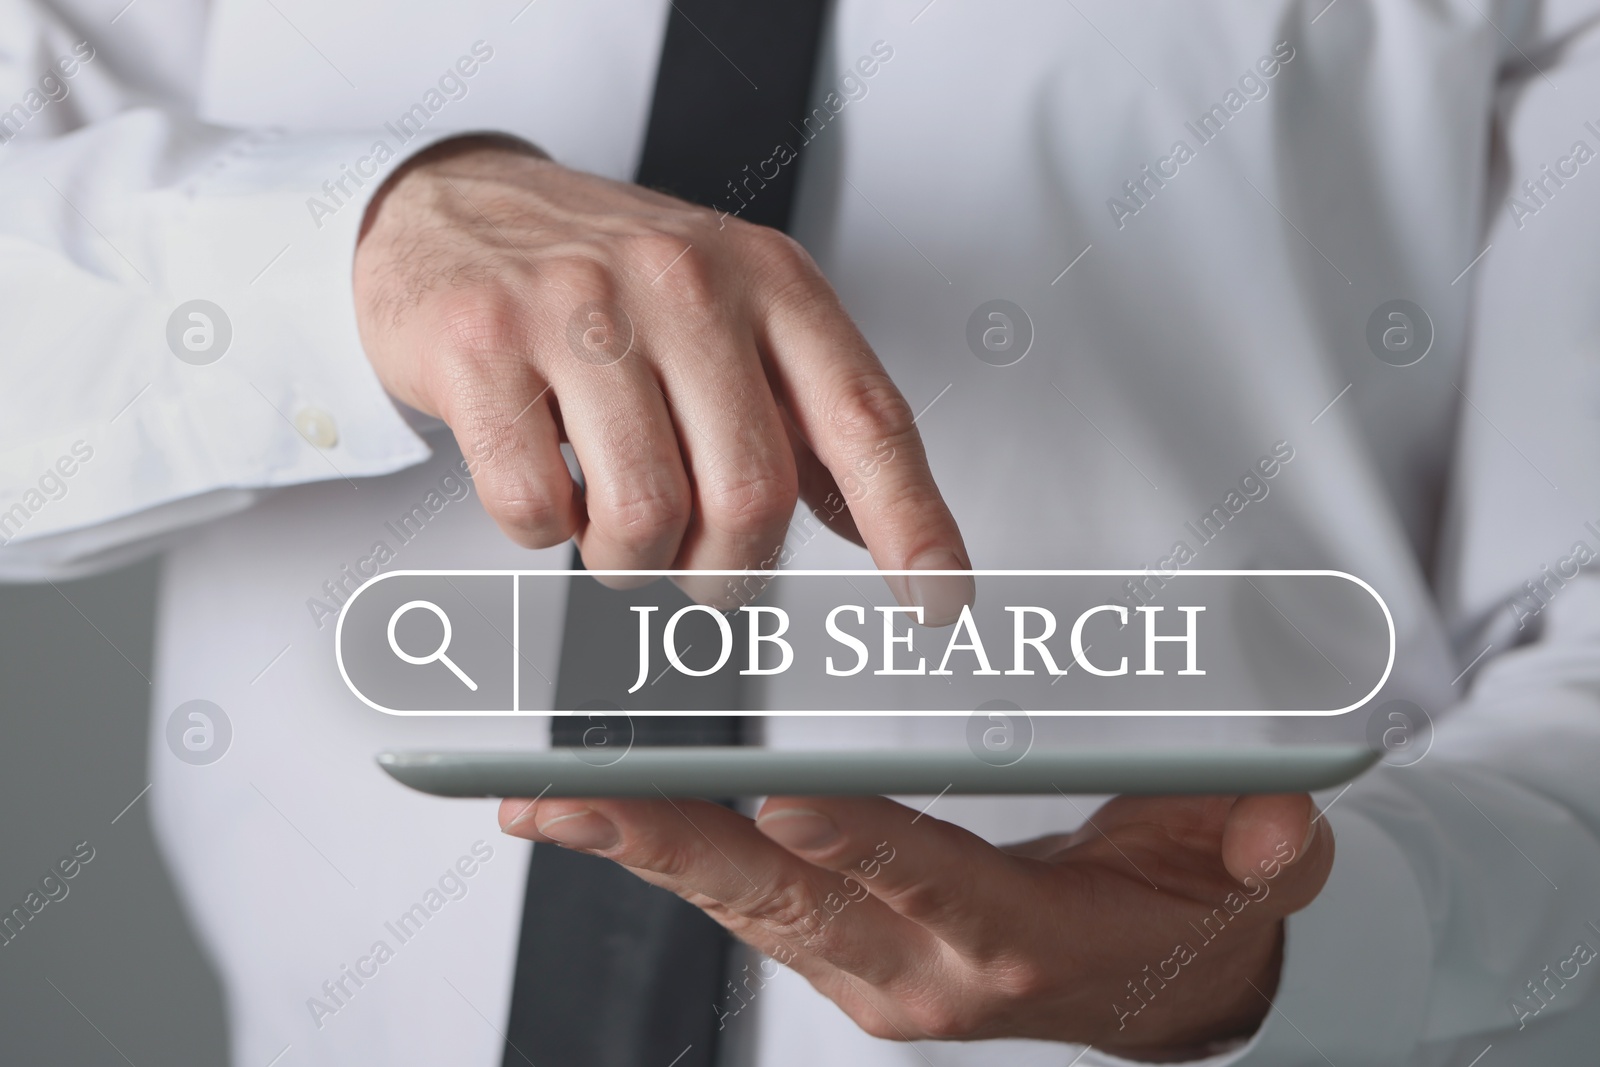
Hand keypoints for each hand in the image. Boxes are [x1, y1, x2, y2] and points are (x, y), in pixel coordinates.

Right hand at [354, 137, 970, 613]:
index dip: (913, 522)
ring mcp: (578, 308)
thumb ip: (803, 415)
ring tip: (612, 521)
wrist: (453, 209)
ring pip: (643, 517)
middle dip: (725, 570)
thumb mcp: (730, 316)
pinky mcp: (482, 345)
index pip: (865, 418)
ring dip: (630, 562)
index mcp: (767, 280)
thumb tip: (872, 527)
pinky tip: (545, 479)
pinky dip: (544, 530)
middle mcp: (684, 282)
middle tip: (698, 568)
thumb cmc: (604, 280)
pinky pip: (537, 508)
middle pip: (750, 495)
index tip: (940, 602)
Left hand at [497, 790, 1332, 1056]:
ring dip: (638, 853)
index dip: (862, 846)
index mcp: (1010, 945)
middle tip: (571, 799)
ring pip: (738, 905)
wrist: (1146, 991)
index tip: (780, 796)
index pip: (929, 886)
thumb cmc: (1173, 920)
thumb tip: (1278, 827)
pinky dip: (661, 860)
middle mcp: (916, 971)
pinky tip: (588, 820)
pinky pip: (736, 905)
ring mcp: (863, 968)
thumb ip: (1263, 858)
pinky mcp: (833, 950)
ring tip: (541, 802)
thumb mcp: (1244, 886)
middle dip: (674, 849)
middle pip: (787, 902)